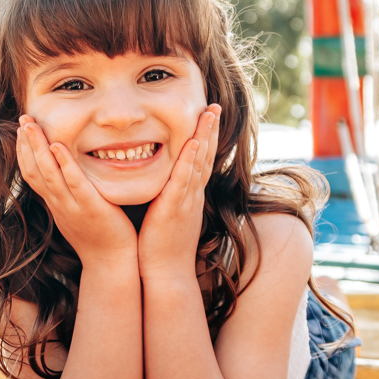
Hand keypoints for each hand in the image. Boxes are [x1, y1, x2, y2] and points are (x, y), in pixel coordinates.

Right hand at [16, 117, 138, 269]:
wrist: (112, 263)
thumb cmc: (100, 235)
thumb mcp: (78, 212)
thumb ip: (71, 193)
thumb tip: (67, 173)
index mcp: (55, 203)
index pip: (32, 174)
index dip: (24, 151)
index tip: (21, 130)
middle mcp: (58, 203)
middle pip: (34, 170)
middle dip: (26, 143)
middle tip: (22, 118)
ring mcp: (71, 206)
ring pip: (48, 173)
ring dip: (38, 147)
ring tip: (30, 125)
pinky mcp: (90, 207)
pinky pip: (74, 183)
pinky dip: (64, 163)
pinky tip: (59, 145)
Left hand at [137, 105, 220, 282]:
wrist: (165, 274)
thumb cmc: (163, 246)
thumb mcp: (170, 215)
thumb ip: (170, 197)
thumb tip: (165, 183)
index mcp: (190, 194)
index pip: (202, 159)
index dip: (207, 137)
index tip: (209, 115)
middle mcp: (192, 194)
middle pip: (206, 155)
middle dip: (211, 129)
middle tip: (215, 104)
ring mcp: (186, 200)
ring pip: (200, 162)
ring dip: (206, 136)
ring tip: (210, 113)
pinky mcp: (174, 208)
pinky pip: (184, 181)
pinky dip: (190, 161)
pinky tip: (194, 143)